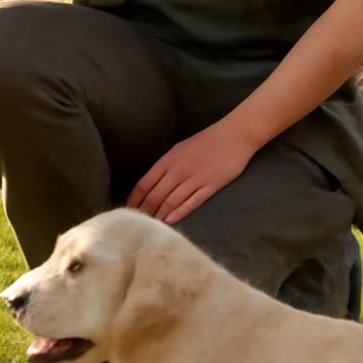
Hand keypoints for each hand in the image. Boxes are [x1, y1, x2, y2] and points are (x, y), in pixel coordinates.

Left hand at [127, 122, 257, 224]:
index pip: (145, 183)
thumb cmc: (207, 140)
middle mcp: (179, 170)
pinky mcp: (211, 186)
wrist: (234, 135)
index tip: (128, 209)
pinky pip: (192, 202)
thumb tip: (154, 182)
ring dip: (160, 215)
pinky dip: (179, 213)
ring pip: (171, 201)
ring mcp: (195, 179)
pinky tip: (171, 221)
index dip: (135, 198)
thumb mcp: (181, 148)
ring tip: (152, 227)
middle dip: (145, 211)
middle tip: (137, 224)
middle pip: (156, 195)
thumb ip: (168, 164)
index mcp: (169, 159)